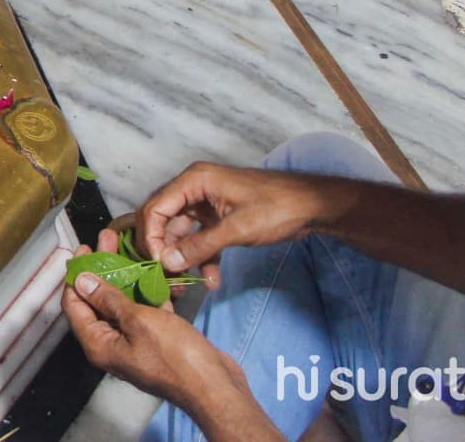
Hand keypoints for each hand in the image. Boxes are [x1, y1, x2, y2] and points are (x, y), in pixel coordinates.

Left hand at [63, 262, 270, 434]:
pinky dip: (148, 292)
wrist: (215, 388)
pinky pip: (145, 311)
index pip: (74, 305)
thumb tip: (82, 282)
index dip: (75, 276)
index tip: (82, 249)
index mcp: (98, 344)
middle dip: (101, 269)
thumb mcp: (138, 321)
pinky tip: (153, 270)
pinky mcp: (157, 340)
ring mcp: (135, 343)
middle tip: (107, 240)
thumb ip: (109, 300)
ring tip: (128, 248)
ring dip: (125, 276)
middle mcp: (111, 345)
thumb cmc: (175, 356)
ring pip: (123, 304)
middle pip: (98, 301)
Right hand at [138, 162, 333, 286]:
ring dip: (182, 257)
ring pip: (180, 231)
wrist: (314, 206)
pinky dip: (202, 256)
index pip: (155, 207)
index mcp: (194, 180)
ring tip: (186, 283)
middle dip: (162, 249)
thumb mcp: (237, 229)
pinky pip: (199, 237)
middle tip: (165, 275)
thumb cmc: (277, 208)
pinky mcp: (217, 216)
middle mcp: (194, 188)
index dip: (151, 237)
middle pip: (162, 219)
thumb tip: (168, 262)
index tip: (158, 263)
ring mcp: (205, 202)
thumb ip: (200, 246)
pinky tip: (211, 278)